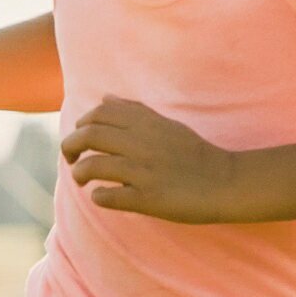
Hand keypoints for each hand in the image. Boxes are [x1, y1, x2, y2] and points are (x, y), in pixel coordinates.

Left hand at [59, 96, 246, 222]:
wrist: (226, 183)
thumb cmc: (194, 154)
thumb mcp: (167, 125)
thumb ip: (134, 111)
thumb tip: (104, 98)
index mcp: (147, 124)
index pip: (99, 113)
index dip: (82, 124)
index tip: (82, 136)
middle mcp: (142, 144)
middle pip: (88, 136)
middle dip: (69, 147)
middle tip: (70, 158)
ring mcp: (144, 171)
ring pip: (91, 166)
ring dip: (79, 173)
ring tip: (81, 180)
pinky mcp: (148, 198)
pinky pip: (108, 196)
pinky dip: (99, 197)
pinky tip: (103, 197)